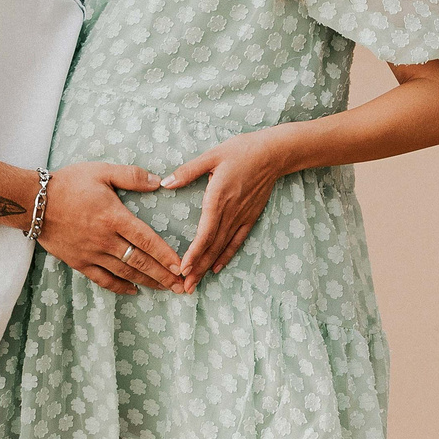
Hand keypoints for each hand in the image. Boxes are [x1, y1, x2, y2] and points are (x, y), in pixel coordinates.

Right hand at [39, 162, 187, 295]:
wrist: (33, 201)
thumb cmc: (68, 183)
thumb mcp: (101, 171)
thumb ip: (131, 176)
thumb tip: (159, 181)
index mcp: (113, 217)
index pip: (146, 239)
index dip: (165, 255)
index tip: (181, 266)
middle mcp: (104, 239)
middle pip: (140, 261)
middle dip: (163, 275)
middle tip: (182, 286)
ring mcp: (91, 253)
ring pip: (125, 273)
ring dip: (147, 282)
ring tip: (165, 289)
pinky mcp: (78, 262)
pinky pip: (102, 279)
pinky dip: (119, 287)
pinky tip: (133, 291)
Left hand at [165, 130, 288, 285]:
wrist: (273, 153)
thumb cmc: (241, 151)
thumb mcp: (212, 155)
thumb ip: (188, 171)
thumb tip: (166, 183)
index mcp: (218, 198)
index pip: (205, 233)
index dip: (194, 253)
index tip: (183, 269)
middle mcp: (230, 212)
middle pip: (212, 246)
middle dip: (197, 268)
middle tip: (185, 287)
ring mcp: (242, 217)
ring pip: (222, 247)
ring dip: (208, 266)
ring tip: (196, 283)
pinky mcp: (250, 217)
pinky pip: (237, 241)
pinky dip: (226, 256)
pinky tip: (216, 268)